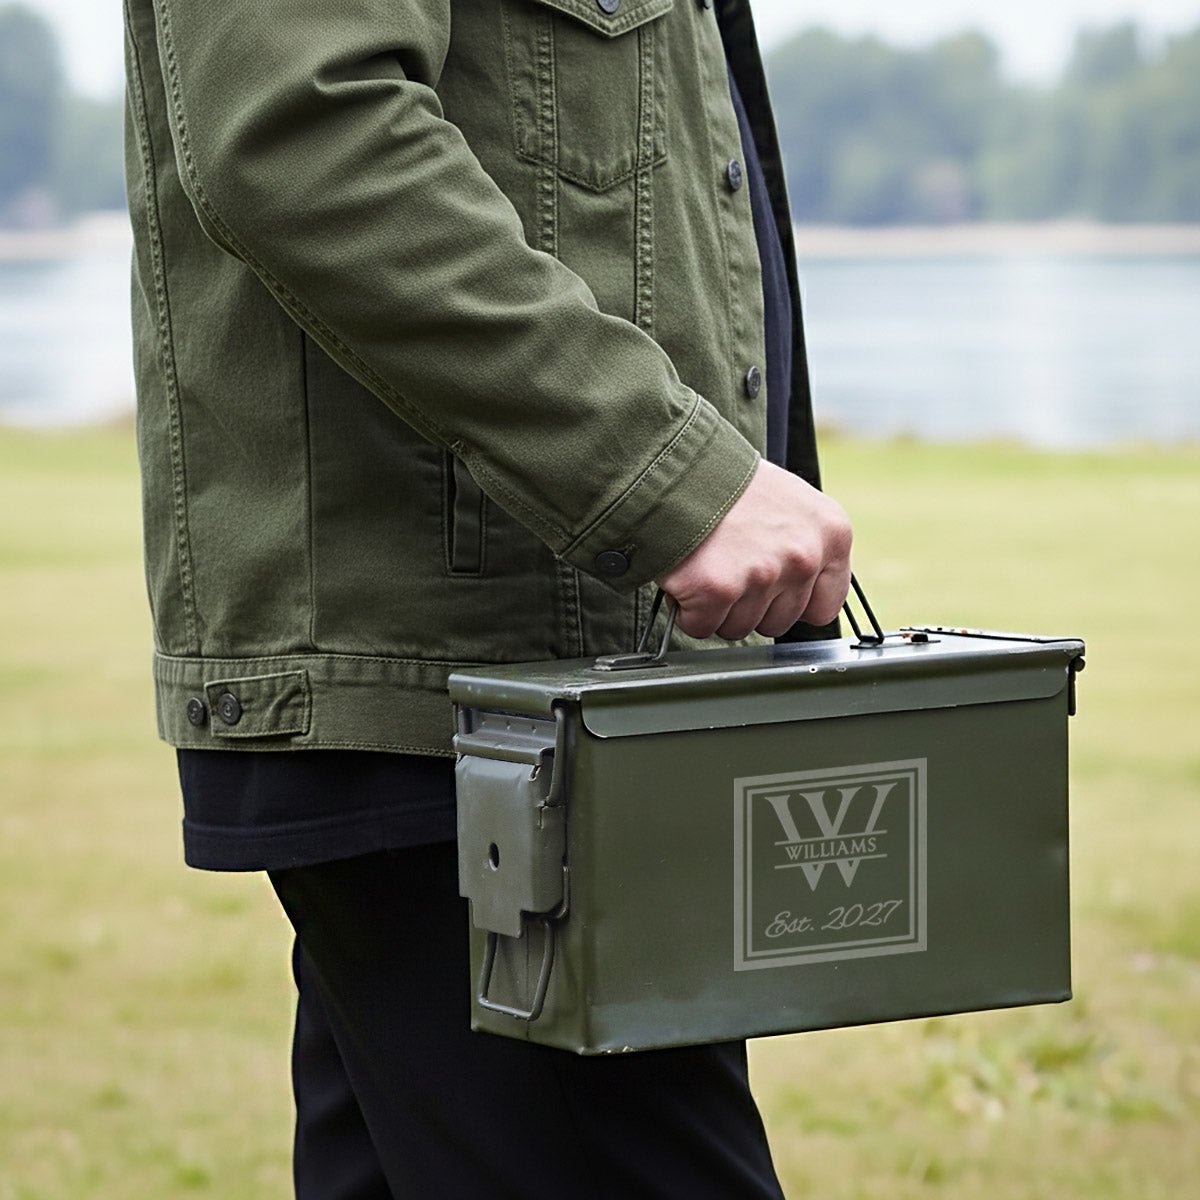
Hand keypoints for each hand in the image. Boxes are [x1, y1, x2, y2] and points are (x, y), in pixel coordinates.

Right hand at [657, 460, 851, 639]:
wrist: (679, 465)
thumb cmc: (730, 484)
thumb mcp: (791, 504)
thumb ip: (805, 549)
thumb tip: (800, 594)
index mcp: (831, 534)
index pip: (824, 607)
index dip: (789, 603)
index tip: (770, 590)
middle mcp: (804, 557)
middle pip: (778, 623)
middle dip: (748, 605)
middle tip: (728, 565)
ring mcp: (762, 575)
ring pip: (739, 627)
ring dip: (716, 606)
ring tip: (708, 563)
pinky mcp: (718, 589)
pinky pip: (701, 625)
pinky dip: (686, 608)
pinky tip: (687, 574)